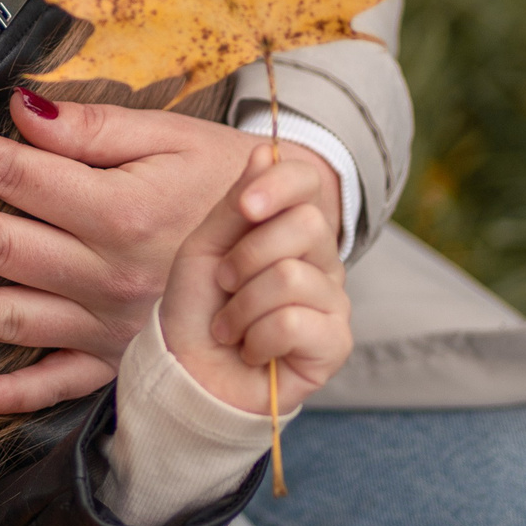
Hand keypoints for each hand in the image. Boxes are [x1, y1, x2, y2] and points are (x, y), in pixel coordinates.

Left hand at [0, 90, 341, 414]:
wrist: (301, 248)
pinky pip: (62, 383)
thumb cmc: (229, 179)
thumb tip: (22, 106)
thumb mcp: (172, 137)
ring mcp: (112, 324)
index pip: (17, 173)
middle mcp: (109, 273)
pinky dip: (16, 396)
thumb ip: (93, 127)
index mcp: (120, 210)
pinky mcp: (122, 359)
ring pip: (13, 318)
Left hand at [159, 143, 351, 413]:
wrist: (190, 374)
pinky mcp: (335, 344)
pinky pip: (296, 321)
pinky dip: (257, 338)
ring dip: (242, 307)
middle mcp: (322, 261)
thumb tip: (265, 151)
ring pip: (292, 276)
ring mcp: (333, 302)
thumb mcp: (205, 247)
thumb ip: (237, 203)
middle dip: (246, 257)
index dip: (279, 186)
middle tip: (225, 285)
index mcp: (290, 229)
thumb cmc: (197, 310)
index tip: (247, 208)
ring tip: (230, 326)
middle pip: (305, 224)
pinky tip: (252, 351)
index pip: (308, 182)